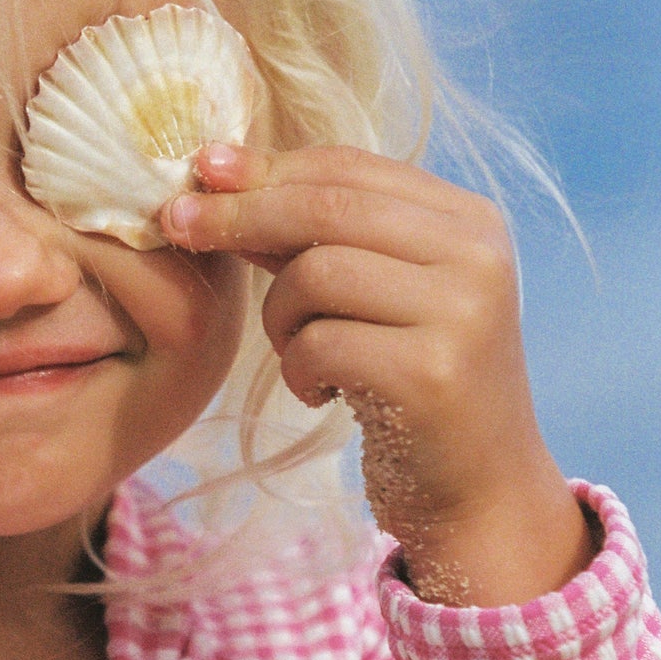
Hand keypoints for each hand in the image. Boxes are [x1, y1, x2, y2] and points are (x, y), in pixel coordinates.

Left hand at [162, 142, 594, 604]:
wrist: (482, 493)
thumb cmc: (415, 391)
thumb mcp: (378, 299)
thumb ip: (318, 240)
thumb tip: (220, 178)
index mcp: (468, 221)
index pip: (349, 167)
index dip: (267, 166)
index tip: (202, 168)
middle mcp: (476, 255)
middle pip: (326, 207)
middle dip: (240, 214)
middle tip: (178, 225)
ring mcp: (460, 313)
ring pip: (315, 274)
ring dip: (279, 318)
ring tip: (299, 356)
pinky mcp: (431, 374)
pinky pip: (319, 344)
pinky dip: (298, 370)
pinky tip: (321, 393)